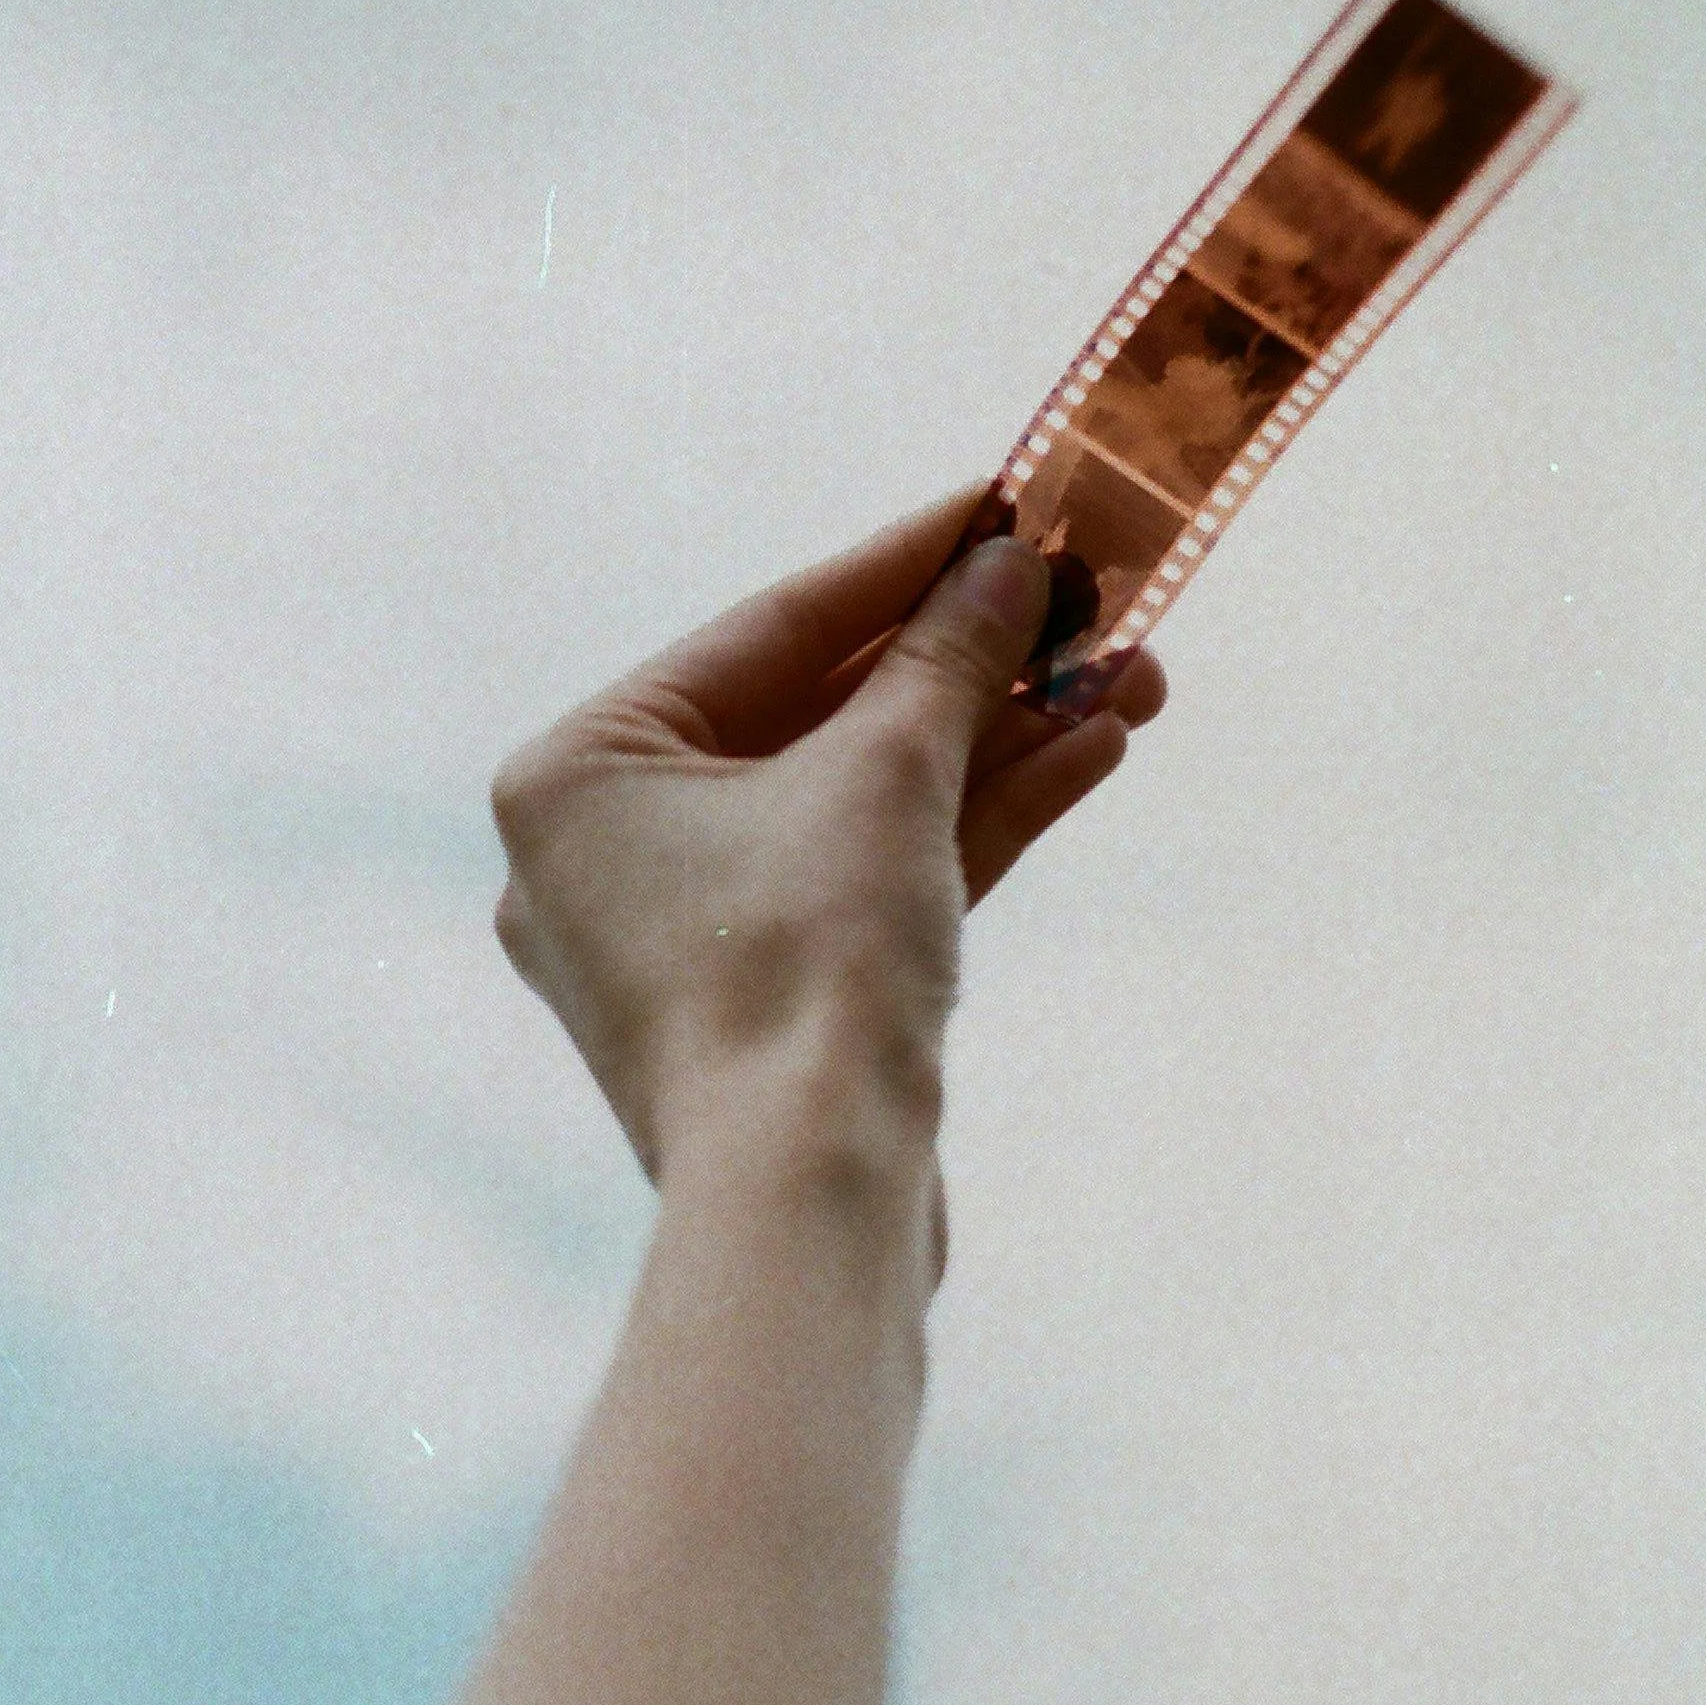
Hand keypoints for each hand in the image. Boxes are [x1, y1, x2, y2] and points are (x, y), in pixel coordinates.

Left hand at [490, 482, 1165, 1229]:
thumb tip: (1013, 566)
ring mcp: (689, 938)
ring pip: (863, 803)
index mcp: (579, 774)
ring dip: (996, 740)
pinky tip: (1084, 754)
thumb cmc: (804, 970)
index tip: (1006, 504)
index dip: (906, 561)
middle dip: (974, 664)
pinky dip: (969, 823)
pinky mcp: (769, 1006)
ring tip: (1126, 676)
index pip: (769, 630)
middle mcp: (610, 851)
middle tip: (1089, 599)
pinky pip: (871, 878)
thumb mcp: (888, 776)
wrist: (811, 1200)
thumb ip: (948, 660)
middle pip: (824, 717)